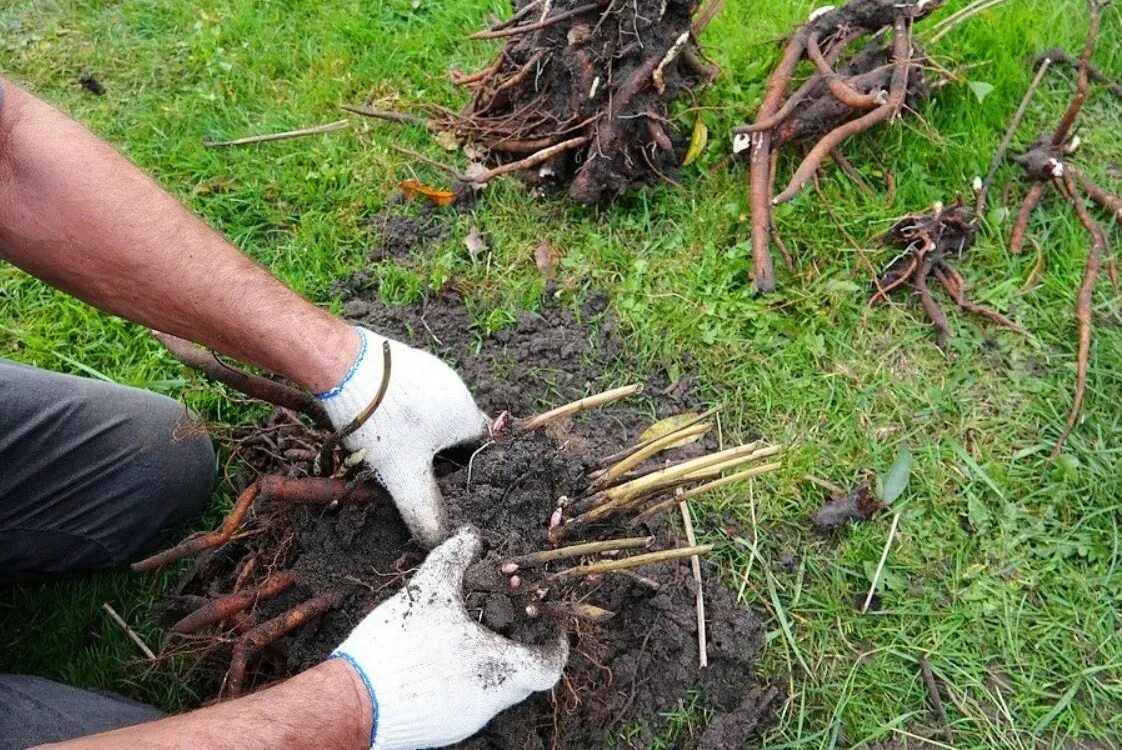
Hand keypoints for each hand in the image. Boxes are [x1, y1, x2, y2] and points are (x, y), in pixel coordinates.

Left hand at [318, 327, 489, 546]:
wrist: (343, 364)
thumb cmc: (381, 421)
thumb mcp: (402, 474)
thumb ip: (423, 510)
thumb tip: (439, 539)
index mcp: (467, 415)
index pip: (482, 451)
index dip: (466, 474)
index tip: (445, 488)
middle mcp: (458, 389)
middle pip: (457, 433)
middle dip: (439, 456)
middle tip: (416, 474)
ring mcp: (433, 371)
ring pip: (435, 414)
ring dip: (420, 435)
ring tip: (394, 450)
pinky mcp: (408, 363)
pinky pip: (415, 396)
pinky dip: (404, 414)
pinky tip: (382, 423)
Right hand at [331, 527, 567, 749]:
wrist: (351, 703)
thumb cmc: (397, 647)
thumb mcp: (429, 589)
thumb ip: (455, 555)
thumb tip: (472, 535)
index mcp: (500, 672)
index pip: (549, 666)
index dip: (556, 642)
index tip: (549, 621)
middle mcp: (491, 704)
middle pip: (523, 675)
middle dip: (518, 642)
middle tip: (505, 614)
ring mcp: (467, 721)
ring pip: (496, 689)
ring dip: (490, 659)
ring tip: (468, 629)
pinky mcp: (443, 730)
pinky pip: (469, 700)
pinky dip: (467, 676)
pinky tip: (441, 655)